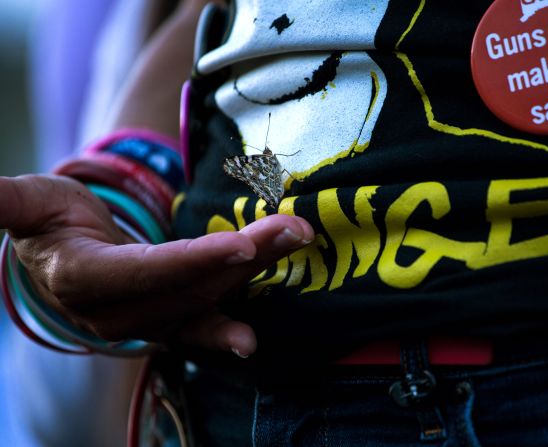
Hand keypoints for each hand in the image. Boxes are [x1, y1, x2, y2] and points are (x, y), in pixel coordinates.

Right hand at [0, 174, 313, 356]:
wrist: (64, 257)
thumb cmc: (51, 221)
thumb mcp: (31, 202)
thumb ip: (8, 200)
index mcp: (85, 278)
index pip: (150, 271)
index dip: (196, 260)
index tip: (245, 245)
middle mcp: (118, 313)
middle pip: (192, 285)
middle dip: (247, 257)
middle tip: (296, 228)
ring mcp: (146, 323)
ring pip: (207, 298)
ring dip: (256, 273)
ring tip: (297, 240)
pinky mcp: (166, 324)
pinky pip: (200, 329)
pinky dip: (226, 332)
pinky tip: (252, 340)